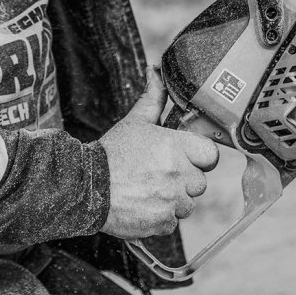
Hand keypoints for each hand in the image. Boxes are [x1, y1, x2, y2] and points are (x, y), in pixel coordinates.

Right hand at [98, 69, 219, 238]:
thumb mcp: (133, 122)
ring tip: (147, 190)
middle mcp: (178, 174)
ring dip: (173, 201)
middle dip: (184, 181)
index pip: (210, 155)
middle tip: (159, 175)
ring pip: (187, 205)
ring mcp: (171, 201)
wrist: (85, 187)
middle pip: (199, 183)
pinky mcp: (162, 222)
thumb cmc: (111, 153)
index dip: (199, 157)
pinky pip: (172, 222)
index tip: (186, 158)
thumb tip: (156, 72)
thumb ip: (152, 99)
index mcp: (175, 147)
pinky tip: (142, 205)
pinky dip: (160, 217)